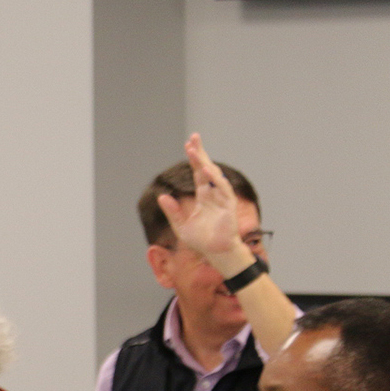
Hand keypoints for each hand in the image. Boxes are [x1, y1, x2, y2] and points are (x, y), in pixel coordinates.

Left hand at [158, 133, 251, 271]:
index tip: (188, 145)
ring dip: (204, 163)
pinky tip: (207, 171)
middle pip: (206, 169)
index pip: (198, 174)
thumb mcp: (181, 225)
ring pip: (214, 176)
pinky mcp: (228, 206)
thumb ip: (172, 211)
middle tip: (194, 138)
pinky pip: (222, 190)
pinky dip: (216, 180)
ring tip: (195, 151)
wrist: (216, 252)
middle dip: (200, 154)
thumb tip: (161, 197)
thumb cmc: (201, 240)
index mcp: (203, 197)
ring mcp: (221, 198)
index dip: (193, 160)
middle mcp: (213, 194)